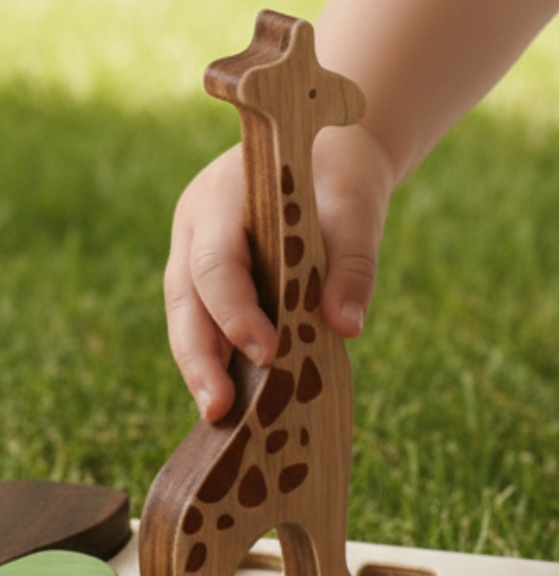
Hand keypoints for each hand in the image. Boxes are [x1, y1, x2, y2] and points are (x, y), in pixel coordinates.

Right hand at [165, 125, 393, 421]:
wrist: (330, 158)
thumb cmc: (341, 183)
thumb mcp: (357, 215)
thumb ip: (352, 267)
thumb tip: (347, 328)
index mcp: (221, 200)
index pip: (216, 264)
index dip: (236, 312)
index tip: (267, 352)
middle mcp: (196, 227)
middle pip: (184, 299)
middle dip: (199, 357)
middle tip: (218, 410)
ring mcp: (196, 253)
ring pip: (187, 317)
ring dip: (203, 367)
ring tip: (220, 417)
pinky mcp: (212, 279)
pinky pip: (207, 322)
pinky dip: (219, 358)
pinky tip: (235, 400)